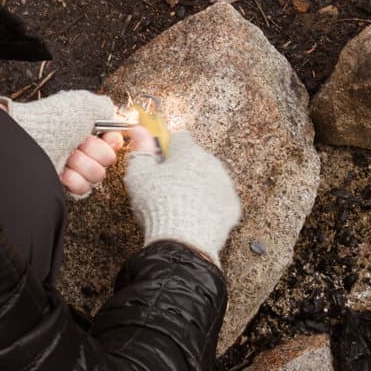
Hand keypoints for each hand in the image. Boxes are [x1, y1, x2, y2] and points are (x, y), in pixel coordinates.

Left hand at [1, 90, 121, 196]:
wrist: (29, 142)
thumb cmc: (52, 121)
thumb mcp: (84, 104)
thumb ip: (105, 108)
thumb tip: (115, 115)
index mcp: (85, 129)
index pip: (113, 141)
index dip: (111, 140)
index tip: (105, 137)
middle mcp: (80, 148)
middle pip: (108, 159)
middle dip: (95, 151)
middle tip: (78, 144)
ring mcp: (72, 168)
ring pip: (97, 174)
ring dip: (82, 164)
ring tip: (67, 156)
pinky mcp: (64, 186)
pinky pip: (83, 188)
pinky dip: (73, 179)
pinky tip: (61, 171)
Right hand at [123, 129, 241, 263]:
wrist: (182, 241)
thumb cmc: (158, 205)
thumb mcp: (139, 175)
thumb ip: (140, 149)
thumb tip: (139, 129)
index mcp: (189, 152)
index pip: (179, 138)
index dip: (166, 150)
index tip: (158, 163)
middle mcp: (211, 163)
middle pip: (195, 159)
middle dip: (183, 169)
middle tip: (165, 189)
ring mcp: (224, 185)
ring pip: (209, 179)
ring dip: (197, 187)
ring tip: (179, 206)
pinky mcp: (232, 206)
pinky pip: (219, 200)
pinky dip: (209, 206)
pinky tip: (194, 217)